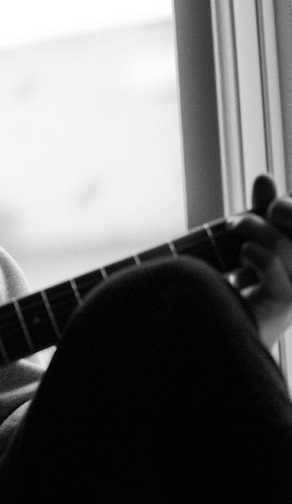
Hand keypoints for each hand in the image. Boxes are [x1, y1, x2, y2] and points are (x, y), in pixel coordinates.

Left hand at [231, 174, 291, 348]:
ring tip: (234, 229)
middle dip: (278, 212)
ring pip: (285, 245)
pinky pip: (274, 269)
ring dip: (254, 229)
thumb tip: (264, 177)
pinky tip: (242, 256)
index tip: (271, 205)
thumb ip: (261, 212)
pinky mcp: (284, 305)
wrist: (219, 326)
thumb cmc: (240, 284)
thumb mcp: (252, 243)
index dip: (291, 208)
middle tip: (240, 219)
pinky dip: (255, 255)